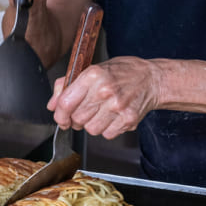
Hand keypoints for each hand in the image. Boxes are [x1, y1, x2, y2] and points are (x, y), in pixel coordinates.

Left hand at [47, 57, 162, 138]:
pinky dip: (107, 129)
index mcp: (93, 75)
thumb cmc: (122, 73)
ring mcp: (118, 106)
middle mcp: (105, 90)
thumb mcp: (93, 70)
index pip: (66, 103)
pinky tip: (113, 117)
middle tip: (86, 112)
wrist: (152, 79)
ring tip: (102, 112)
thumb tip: (52, 105)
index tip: (61, 118)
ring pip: (91, 129)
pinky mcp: (128, 119)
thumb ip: (68, 86)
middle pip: (77, 119)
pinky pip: (107, 135)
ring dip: (93, 125)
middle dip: (77, 120)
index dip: (59, 115)